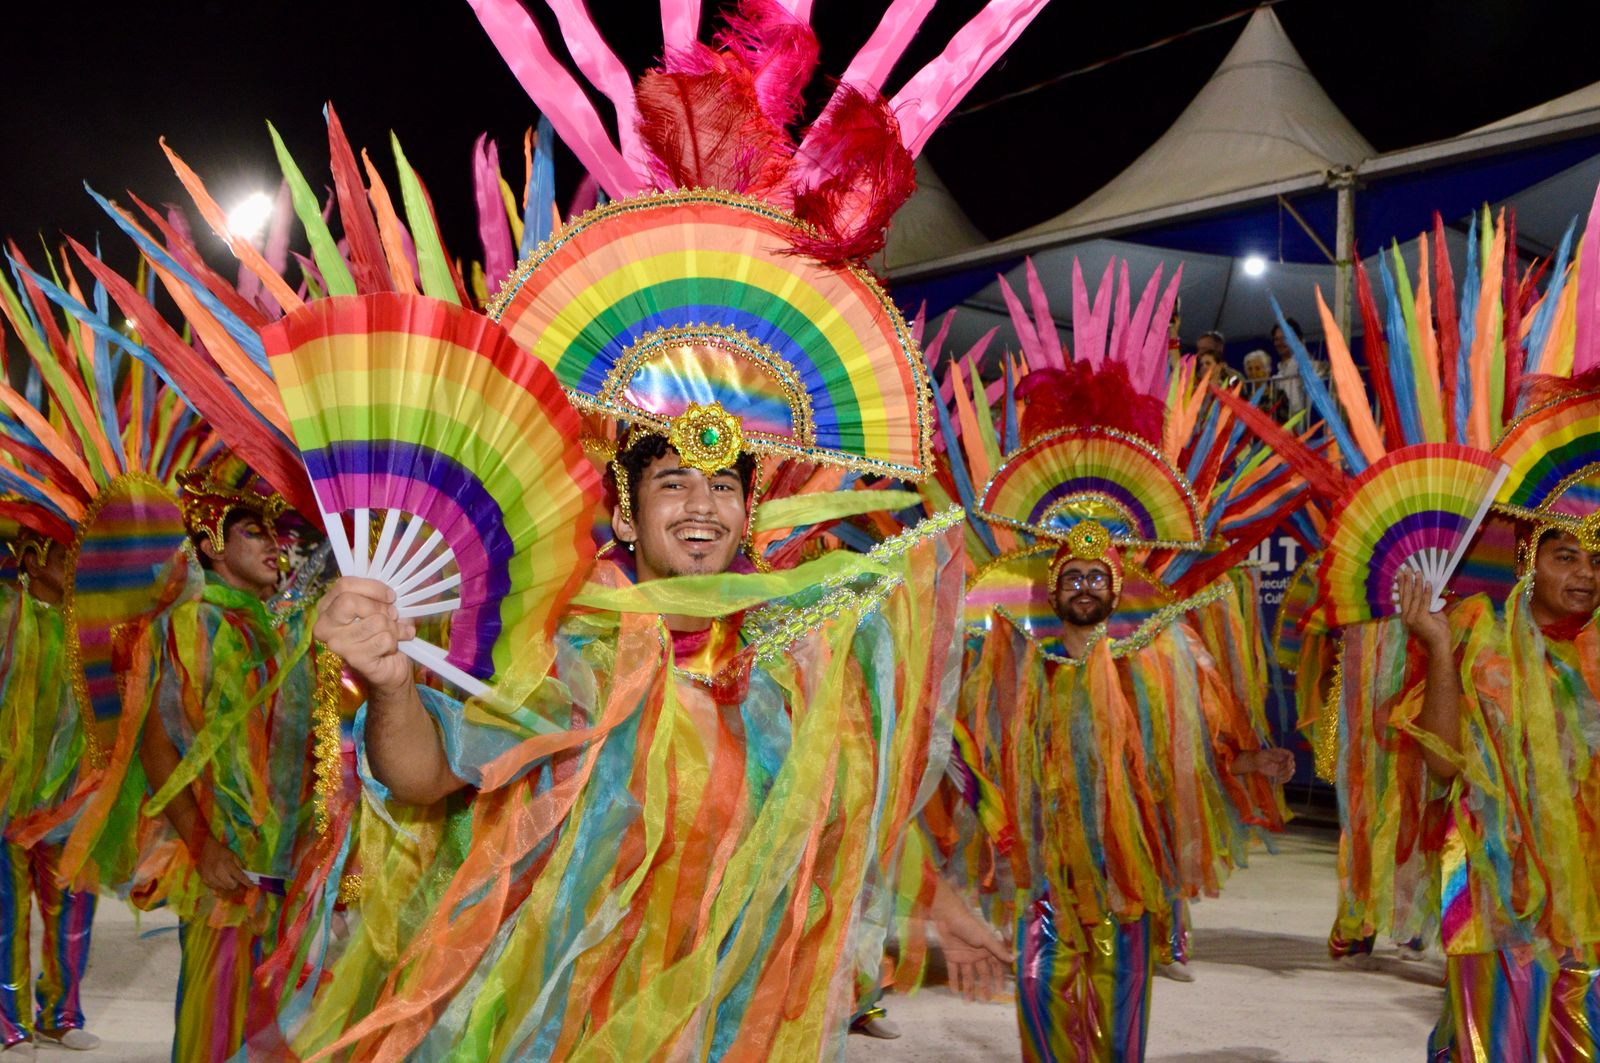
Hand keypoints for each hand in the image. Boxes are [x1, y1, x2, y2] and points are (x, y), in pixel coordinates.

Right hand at [197, 836, 250, 896]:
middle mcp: (218, 872)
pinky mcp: (204, 880)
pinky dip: (220, 886)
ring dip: (228, 886)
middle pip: (232, 886)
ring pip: (224, 889)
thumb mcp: (234, 855)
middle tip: (239, 882)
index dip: (247, 883)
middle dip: (237, 885)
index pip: (240, 877)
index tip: (252, 887)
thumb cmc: (221, 852)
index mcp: (227, 864)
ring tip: (229, 880)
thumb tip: (246, 876)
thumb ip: (240, 866)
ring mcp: (210, 877)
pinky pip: (215, 888)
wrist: (204, 849)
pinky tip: (221, 880)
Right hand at [314, 578, 416, 696]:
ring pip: (374, 621)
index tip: (390, 596)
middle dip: (380, 607)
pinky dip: (395, 641)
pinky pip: (383, 639)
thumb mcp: (380, 605)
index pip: (344, 585)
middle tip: (393, 615)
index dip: (372, 588)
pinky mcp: (353, 659)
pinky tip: (392, 646)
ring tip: (395, 632)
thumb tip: (384, 582)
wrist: (391, 665)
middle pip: (349, 601)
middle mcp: (325, 625)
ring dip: (393, 626)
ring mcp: (337, 644)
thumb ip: (376, 592)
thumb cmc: (382, 630)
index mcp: (327, 606)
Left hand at [931, 883, 1011, 1000]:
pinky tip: (954, 992)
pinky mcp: (951, 956)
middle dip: (984, 987)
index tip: (1000, 990)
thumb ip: (998, 949)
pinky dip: (954, 981)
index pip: (995, 966)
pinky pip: (953, 971)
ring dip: (968, 988)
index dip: (998, 978)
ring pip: (968, 975)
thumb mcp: (985, 938)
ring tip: (968, 1002)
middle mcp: (976, 954)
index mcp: (986, 949)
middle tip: (985, 1001)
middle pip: (982, 974)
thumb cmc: (969, 925)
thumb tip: (1014, 959)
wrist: (947, 916)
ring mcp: (963, 956)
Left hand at [1233, 746, 1294, 784]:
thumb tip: (1280, 759)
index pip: (1290, 755)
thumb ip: (1273, 756)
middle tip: (1281, 769)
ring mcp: (1283, 766)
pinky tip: (1279, 781)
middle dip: (1289, 767)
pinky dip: (1285, 780)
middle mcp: (1284, 760)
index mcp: (1281, 753)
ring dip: (1287, 774)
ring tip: (1280, 776)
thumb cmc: (1260, 756)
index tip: (1287, 762)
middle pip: (1292, 764)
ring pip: (1290, 771)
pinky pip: (1286, 777)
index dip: (1290, 758)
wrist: (1256, 762)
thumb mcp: (1265, 754)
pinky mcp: (1280, 773)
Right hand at [1396, 569, 1450, 654]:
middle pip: (1405, 595)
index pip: (1403, 598)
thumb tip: (1430, 594)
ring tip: (1417, 572)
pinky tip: (1427, 583)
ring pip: (1414, 597)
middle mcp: (1406, 617)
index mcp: (1406, 616)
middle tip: (1406, 568)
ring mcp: (1412, 618)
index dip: (1402, 585)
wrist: (1438, 647)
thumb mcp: (1431, 616)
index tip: (1401, 574)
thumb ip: (1429, 606)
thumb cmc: (1436, 633)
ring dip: (1416, 583)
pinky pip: (1423, 602)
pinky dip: (1425, 592)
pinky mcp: (1420, 618)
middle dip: (1406, 580)